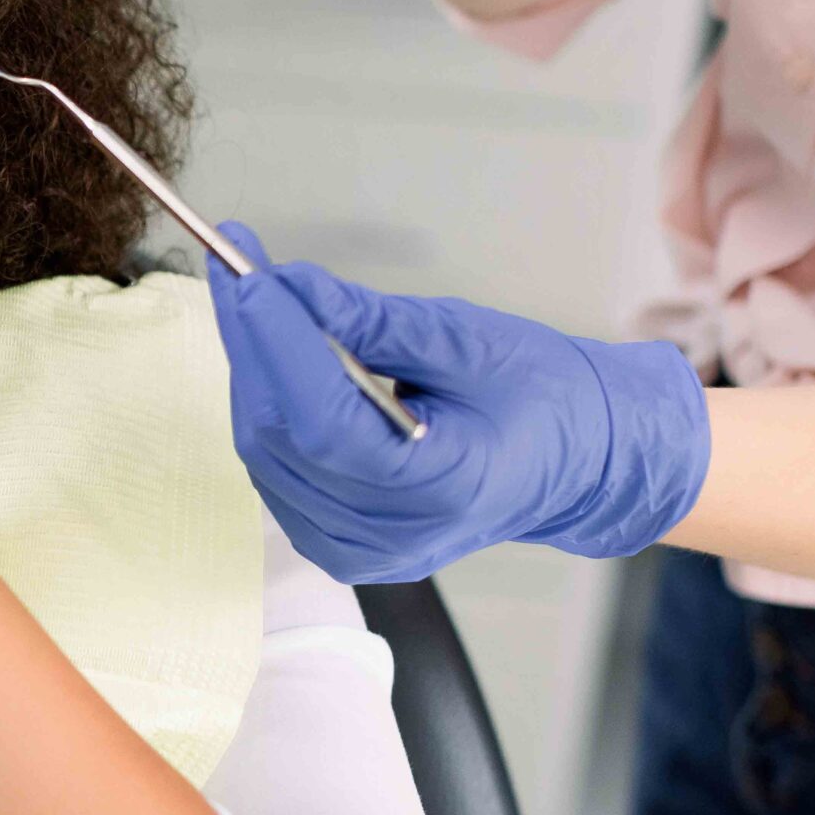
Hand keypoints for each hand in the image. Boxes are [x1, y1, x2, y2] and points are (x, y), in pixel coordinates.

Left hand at [207, 222, 711, 582]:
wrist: (577, 464)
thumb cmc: (542, 397)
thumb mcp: (468, 343)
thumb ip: (373, 322)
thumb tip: (291, 286)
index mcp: (438, 490)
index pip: (323, 419)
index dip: (277, 342)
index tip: (245, 271)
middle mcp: (388, 535)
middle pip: (280, 433)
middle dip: (253, 342)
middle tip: (236, 265)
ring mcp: (356, 549)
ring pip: (265, 450)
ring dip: (255, 370)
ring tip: (259, 301)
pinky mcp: (335, 543)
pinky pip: (275, 467)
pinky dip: (269, 404)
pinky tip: (277, 357)